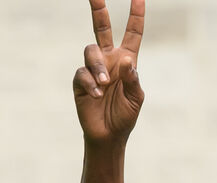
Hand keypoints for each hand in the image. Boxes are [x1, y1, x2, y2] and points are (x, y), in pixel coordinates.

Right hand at [73, 0, 144, 144]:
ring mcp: (93, 69)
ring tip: (104, 85)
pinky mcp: (80, 81)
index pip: (132, 33)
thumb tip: (126, 60)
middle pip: (100, 27)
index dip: (136, 15)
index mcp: (127, 60)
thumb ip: (133, 78)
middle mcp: (108, 60)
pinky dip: (91, 83)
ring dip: (98, 67)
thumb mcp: (136, 98)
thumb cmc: (125, 116)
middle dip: (98, 9)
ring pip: (90, 51)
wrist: (108, 136)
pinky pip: (82, 73)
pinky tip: (97, 95)